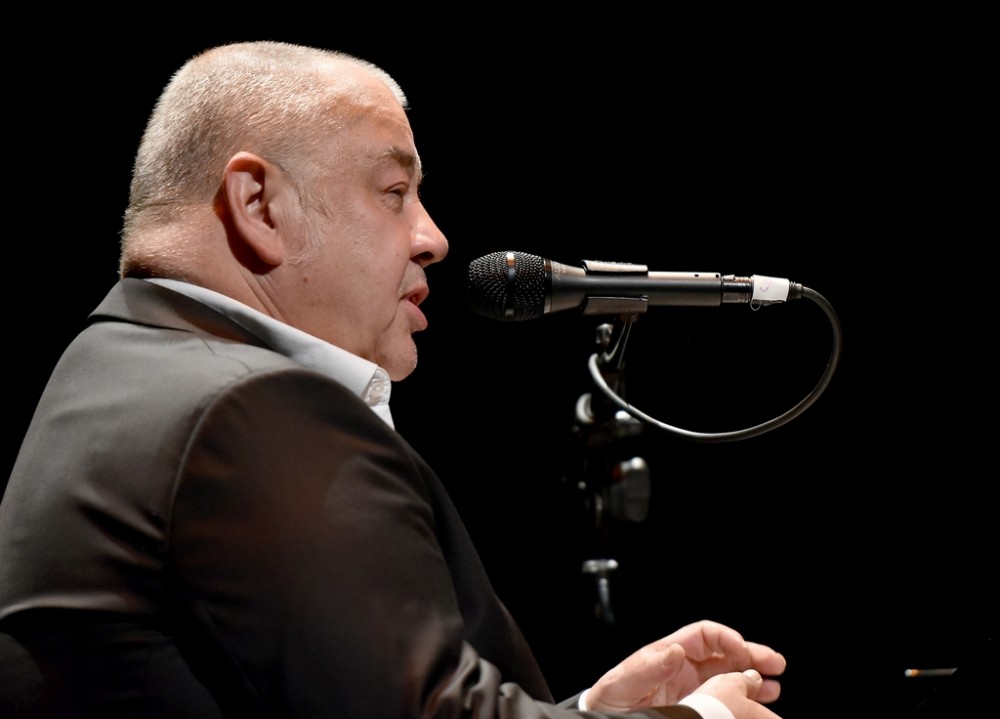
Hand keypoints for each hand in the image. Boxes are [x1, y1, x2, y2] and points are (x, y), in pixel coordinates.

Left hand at [584, 619, 785, 711]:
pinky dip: (743, 698)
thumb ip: (646, 668)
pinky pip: (724, 698)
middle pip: (724, 652)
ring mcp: (692, 688)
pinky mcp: (695, 707)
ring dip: (753, 677)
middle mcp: (683, 667)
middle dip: (751, 654)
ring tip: (774, 686)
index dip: (727, 637)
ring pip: (730, 675)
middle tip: (775, 663)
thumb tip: (674, 650)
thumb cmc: (607, 702)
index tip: (743, 650)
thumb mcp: (621, 684)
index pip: (704, 634)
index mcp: (667, 654)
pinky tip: (760, 703)